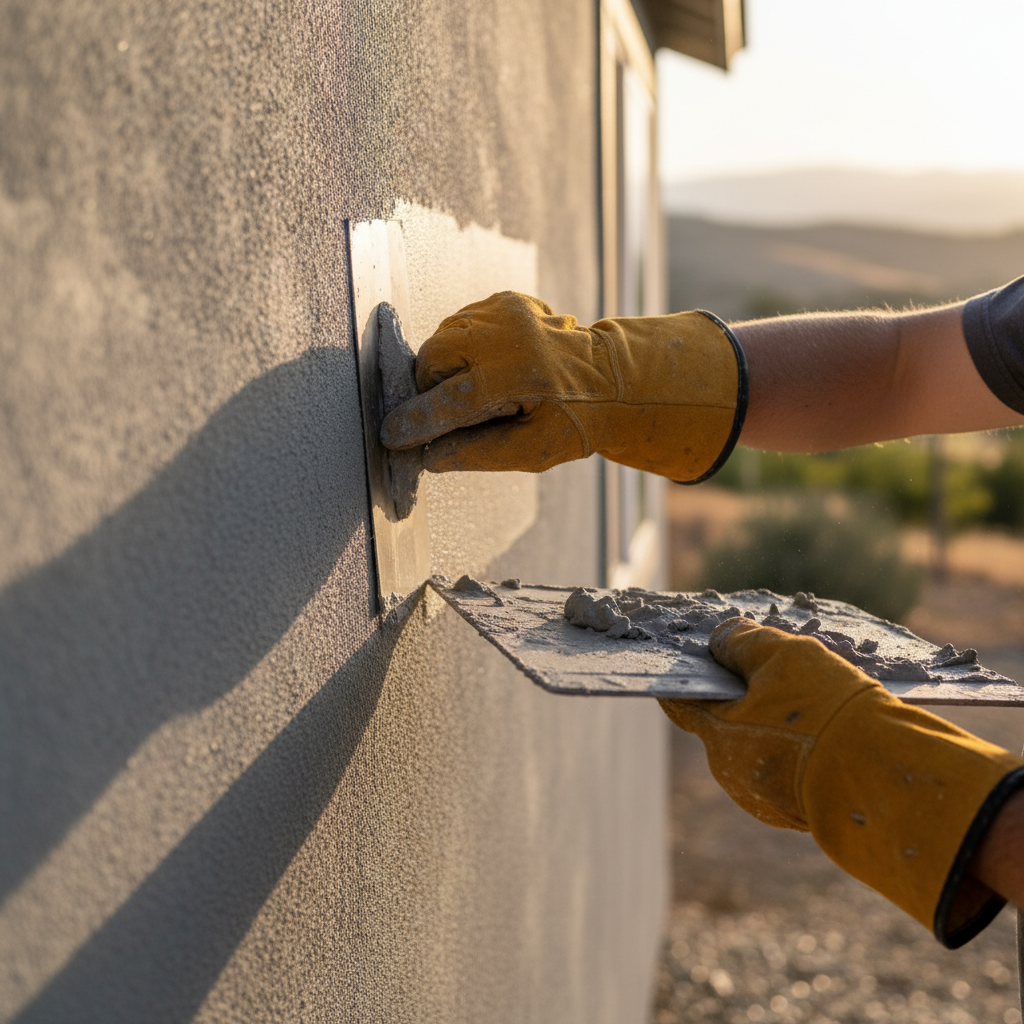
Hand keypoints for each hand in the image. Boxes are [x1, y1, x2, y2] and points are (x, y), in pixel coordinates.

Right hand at [379, 291, 746, 481]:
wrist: (609, 379)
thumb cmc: (571, 422)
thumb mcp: (531, 453)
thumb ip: (475, 454)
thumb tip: (427, 455)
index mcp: (520, 377)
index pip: (450, 401)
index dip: (416, 421)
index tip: (391, 436)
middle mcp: (510, 336)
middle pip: (434, 358)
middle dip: (432, 389)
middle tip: (453, 411)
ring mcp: (507, 310)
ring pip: (443, 337)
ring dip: (447, 367)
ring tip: (481, 388)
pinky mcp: (505, 300)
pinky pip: (461, 324)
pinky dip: (464, 348)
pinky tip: (490, 366)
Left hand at [660, 617, 1023, 946]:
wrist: (883, 780)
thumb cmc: (826, 711)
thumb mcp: (784, 656)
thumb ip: (744, 643)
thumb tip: (719, 639)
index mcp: (718, 732)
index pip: (681, 702)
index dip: (688, 678)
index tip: (695, 661)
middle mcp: (730, 772)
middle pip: (725, 725)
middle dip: (744, 701)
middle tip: (776, 678)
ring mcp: (762, 798)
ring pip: (758, 750)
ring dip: (774, 729)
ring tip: (810, 706)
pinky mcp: (796, 814)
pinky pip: (786, 775)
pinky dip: (797, 755)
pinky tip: (825, 737)